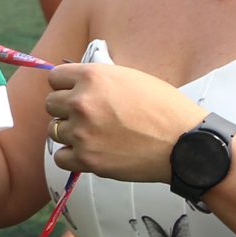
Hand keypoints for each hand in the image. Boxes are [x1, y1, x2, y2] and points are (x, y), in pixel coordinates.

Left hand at [43, 63, 205, 183]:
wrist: (185, 144)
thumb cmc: (164, 108)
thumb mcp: (130, 78)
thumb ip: (99, 80)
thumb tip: (76, 83)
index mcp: (92, 77)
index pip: (54, 78)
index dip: (65, 86)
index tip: (74, 93)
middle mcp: (81, 102)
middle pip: (50, 104)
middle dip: (66, 109)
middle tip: (88, 117)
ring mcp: (82, 132)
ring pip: (54, 130)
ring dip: (69, 133)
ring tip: (93, 135)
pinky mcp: (87, 159)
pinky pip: (60, 157)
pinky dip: (72, 157)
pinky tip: (90, 152)